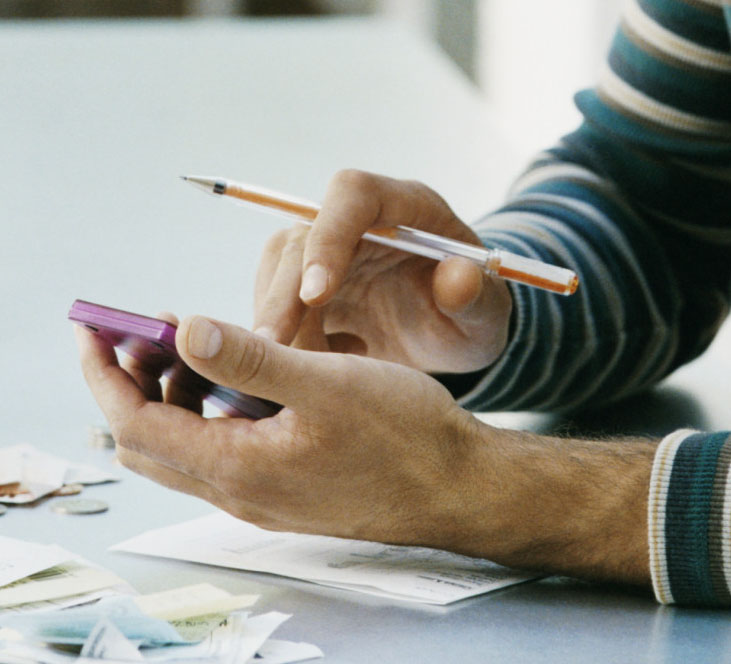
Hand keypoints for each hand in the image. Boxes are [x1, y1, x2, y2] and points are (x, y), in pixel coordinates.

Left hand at [75, 313, 652, 583]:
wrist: (460, 489)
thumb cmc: (406, 436)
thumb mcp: (327, 383)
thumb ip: (250, 360)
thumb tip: (185, 331)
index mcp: (237, 468)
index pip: (133, 424)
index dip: (102, 374)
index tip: (87, 326)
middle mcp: (235, 491)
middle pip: (144, 439)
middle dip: (125, 382)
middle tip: (133, 330)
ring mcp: (255, 494)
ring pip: (178, 445)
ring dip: (166, 394)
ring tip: (185, 339)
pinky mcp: (276, 488)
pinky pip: (213, 449)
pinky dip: (202, 408)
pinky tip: (230, 370)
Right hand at [254, 170, 511, 373]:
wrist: (451, 333)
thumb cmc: (473, 314)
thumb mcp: (488, 314)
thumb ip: (478, 297)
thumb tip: (458, 279)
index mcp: (406, 205)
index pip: (353, 195)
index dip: (329, 237)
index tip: (317, 294)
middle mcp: (357, 219)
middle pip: (300, 237)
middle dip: (283, 294)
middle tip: (274, 348)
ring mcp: (325, 249)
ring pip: (276, 270)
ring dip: (274, 319)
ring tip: (296, 371)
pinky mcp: (303, 281)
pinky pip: (273, 302)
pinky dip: (282, 338)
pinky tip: (314, 370)